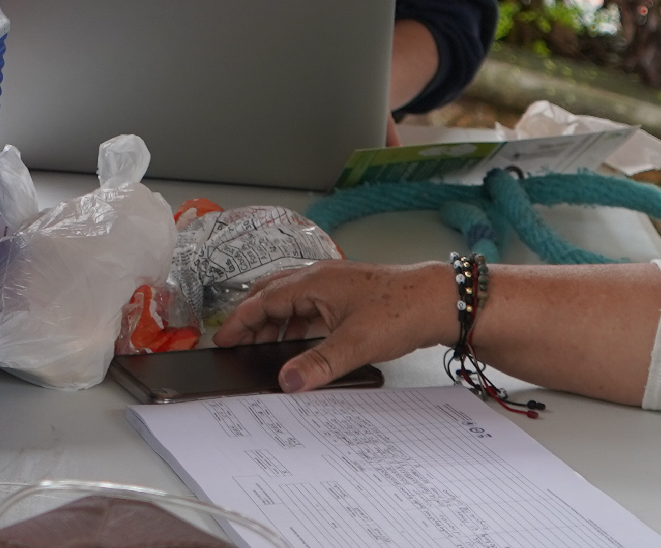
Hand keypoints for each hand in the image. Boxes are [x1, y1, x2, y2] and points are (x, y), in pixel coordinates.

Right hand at [216, 261, 455, 392]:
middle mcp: (319, 278)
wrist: (437, 301)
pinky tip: (298, 343)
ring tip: (262, 348)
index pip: (263, 299)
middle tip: (236, 344)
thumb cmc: (400, 311)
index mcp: (313, 281)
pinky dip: (296, 324)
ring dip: (274, 322)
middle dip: (252, 319)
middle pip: (272, 294)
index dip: (240, 321)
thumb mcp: (354, 344)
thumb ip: (317, 364)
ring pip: (291, 300)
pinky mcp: (347, 296)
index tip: (223, 339)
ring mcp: (334, 286)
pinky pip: (309, 307)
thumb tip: (287, 382)